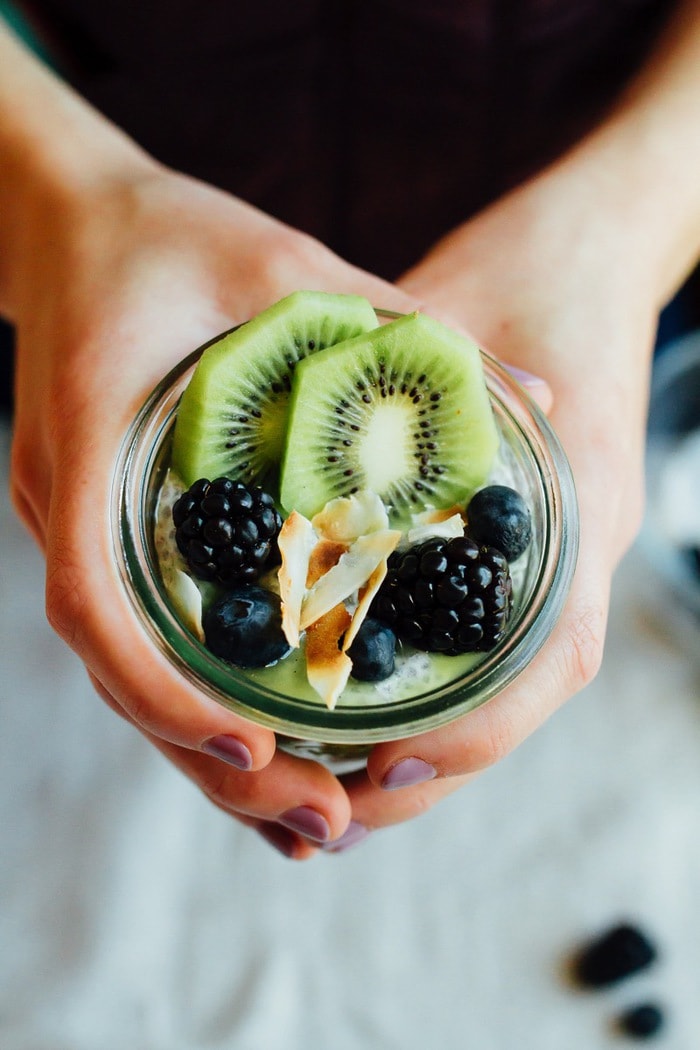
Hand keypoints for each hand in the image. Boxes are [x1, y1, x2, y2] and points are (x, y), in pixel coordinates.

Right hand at [8, 159, 420, 857]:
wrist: (70, 221)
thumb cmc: (170, 234)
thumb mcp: (284, 266)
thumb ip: (400, 329)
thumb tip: (527, 405)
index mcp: (94, 434)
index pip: (94, 597)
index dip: (164, 688)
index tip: (256, 739)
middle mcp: (65, 499)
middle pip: (111, 668)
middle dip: (208, 759)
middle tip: (320, 819)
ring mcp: (68, 519)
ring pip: (117, 668)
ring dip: (200, 749)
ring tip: (303, 808)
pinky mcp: (88, 523)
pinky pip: (128, 630)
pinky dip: (187, 696)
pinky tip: (257, 729)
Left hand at [337, 157, 659, 833]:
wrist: (590, 250)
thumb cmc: (536, 275)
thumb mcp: (460, 324)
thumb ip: (389, 392)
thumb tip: (290, 456)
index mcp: (579, 512)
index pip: (546, 662)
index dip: (470, 732)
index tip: (379, 767)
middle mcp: (572, 557)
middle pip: (511, 705)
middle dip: (420, 774)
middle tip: (321, 809)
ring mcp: (551, 559)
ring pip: (493, 691)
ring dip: (412, 751)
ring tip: (316, 784)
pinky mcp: (518, 552)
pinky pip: (475, 647)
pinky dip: (415, 694)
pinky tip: (342, 710)